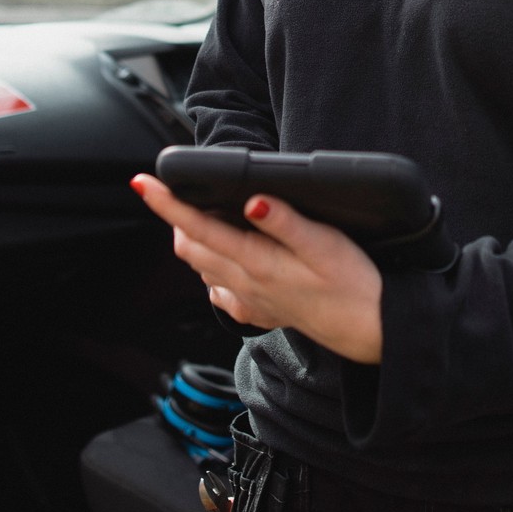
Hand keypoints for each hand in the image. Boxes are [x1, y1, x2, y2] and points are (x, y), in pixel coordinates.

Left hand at [131, 173, 383, 364]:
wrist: (369, 328)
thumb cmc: (353, 282)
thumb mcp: (325, 244)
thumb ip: (286, 221)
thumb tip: (252, 200)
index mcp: (256, 262)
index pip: (198, 228)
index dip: (167, 204)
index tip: (143, 183)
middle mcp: (243, 284)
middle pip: (189, 246)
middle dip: (175, 216)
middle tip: (178, 188)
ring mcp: (247, 300)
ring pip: (200, 266)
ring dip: (192, 237)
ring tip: (204, 211)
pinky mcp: (256, 310)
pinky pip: (218, 288)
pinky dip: (211, 265)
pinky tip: (228, 253)